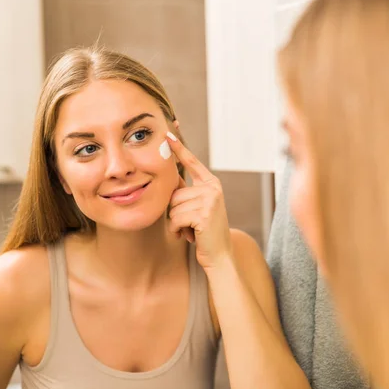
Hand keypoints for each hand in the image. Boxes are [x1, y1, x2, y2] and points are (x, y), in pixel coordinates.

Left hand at [166, 133, 232, 268]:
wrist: (220, 256)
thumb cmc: (203, 233)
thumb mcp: (196, 207)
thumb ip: (186, 193)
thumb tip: (168, 178)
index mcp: (211, 183)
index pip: (191, 162)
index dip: (179, 148)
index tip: (168, 132)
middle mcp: (212, 188)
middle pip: (174, 192)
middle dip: (175, 212)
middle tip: (190, 224)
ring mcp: (209, 199)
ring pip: (173, 206)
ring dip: (176, 223)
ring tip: (191, 230)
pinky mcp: (204, 213)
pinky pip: (175, 218)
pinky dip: (177, 230)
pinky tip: (189, 236)